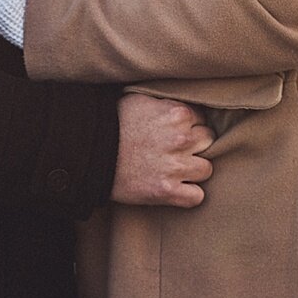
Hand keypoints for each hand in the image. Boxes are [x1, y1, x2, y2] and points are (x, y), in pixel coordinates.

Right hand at [113, 94, 211, 208]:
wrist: (90, 153)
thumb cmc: (113, 124)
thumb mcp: (141, 100)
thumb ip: (167, 104)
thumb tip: (184, 108)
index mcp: (178, 113)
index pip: (201, 119)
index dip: (189, 126)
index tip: (175, 133)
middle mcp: (181, 139)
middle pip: (207, 142)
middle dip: (194, 146)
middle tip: (176, 151)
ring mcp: (175, 166)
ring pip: (206, 170)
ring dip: (193, 171)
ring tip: (176, 170)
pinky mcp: (166, 191)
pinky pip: (196, 196)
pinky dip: (188, 195)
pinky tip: (177, 189)